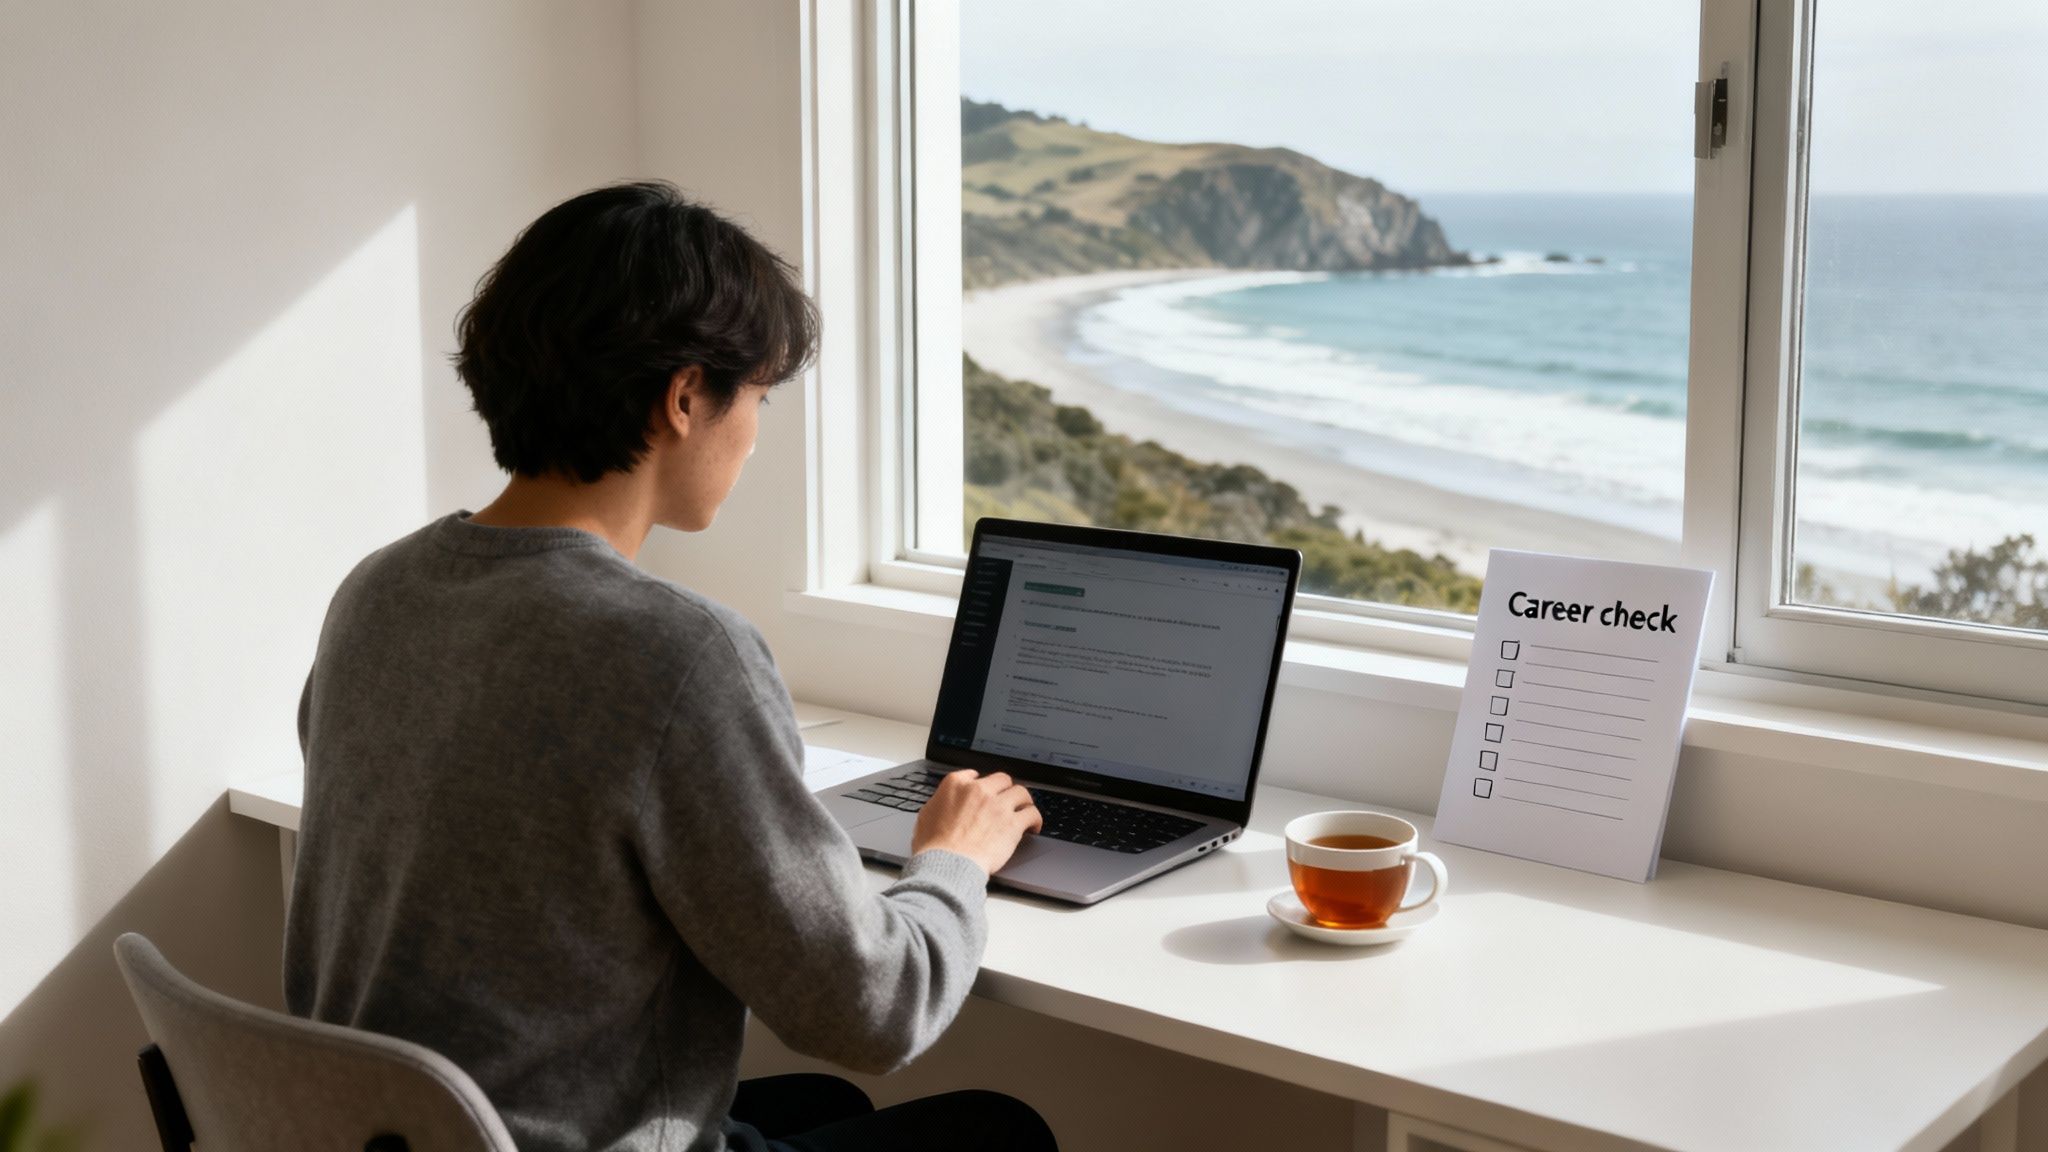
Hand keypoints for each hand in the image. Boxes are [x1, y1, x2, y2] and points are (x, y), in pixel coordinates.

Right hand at [909, 770, 1042, 877]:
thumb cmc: (933, 846)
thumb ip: (940, 802)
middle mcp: (979, 790)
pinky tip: (1034, 827)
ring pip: (1021, 792)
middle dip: (1005, 790)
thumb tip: (944, 803)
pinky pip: (1032, 813)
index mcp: (956, 785)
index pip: (974, 775)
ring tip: (1024, 810)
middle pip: (1002, 780)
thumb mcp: (926, 815)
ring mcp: (998, 805)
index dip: (982, 784)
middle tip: (1007, 800)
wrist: (947, 864)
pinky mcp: (1013, 823)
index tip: (985, 791)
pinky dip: (1035, 819)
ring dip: (1023, 801)